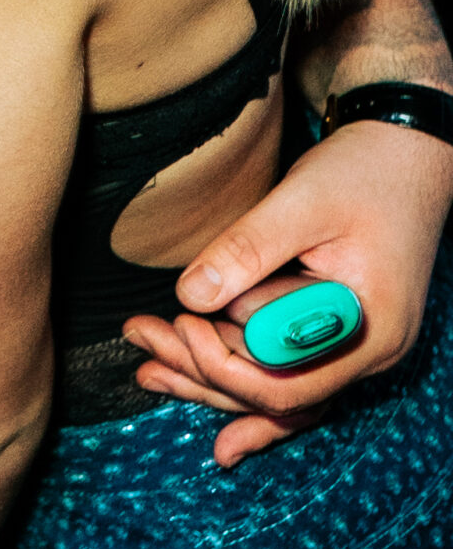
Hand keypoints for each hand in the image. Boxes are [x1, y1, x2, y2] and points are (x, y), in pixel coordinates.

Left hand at [122, 119, 452, 463]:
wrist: (410, 156)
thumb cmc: (366, 172)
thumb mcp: (303, 202)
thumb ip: (248, 249)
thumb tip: (190, 296)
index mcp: (369, 332)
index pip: (286, 384)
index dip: (223, 364)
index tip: (177, 322)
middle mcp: (366, 354)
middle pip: (273, 392)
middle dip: (200, 372)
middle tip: (138, 339)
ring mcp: (352, 347)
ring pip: (275, 386)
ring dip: (210, 378)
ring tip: (147, 367)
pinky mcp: (335, 330)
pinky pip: (288, 371)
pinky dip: (243, 379)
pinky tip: (198, 388)